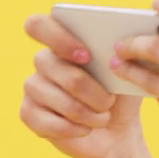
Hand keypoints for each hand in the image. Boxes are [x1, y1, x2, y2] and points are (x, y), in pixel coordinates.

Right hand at [19, 11, 145, 157]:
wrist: (117, 131)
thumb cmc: (122, 95)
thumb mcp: (129, 72)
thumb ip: (121, 53)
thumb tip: (120, 47)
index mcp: (63, 40)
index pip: (38, 26)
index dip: (57, 38)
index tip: (86, 56)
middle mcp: (43, 61)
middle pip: (51, 64)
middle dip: (88, 88)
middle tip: (109, 102)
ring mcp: (33, 87)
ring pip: (54, 96)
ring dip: (86, 113)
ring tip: (102, 118)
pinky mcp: (29, 113)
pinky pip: (45, 121)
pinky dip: (73, 129)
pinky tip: (85, 130)